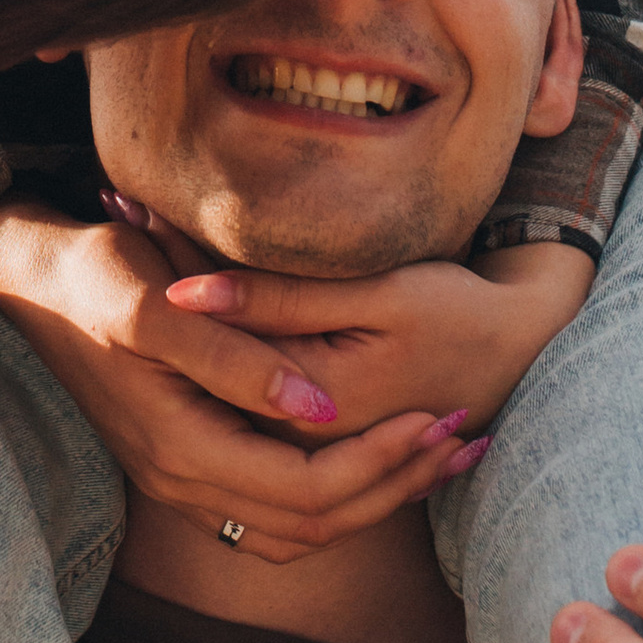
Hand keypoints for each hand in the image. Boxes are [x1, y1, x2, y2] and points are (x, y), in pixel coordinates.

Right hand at [0, 202, 486, 563]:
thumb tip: (317, 410)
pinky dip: (334, 493)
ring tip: (439, 453)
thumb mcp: (156, 303)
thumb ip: (233, 357)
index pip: (307, 489)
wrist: (30, 283)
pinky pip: (273, 512)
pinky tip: (373, 458)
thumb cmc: (94, 277)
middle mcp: (185, 482)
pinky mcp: (190, 462)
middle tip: (462, 438)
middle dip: (397, 484)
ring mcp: (185, 480)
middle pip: (315, 522)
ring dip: (374, 495)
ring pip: (299, 526)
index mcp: (182, 448)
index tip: (436, 417)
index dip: (380, 463)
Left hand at [164, 235, 592, 434]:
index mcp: (305, 406)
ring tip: (143, 233)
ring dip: (183, 313)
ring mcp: (301, 435)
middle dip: (162, 284)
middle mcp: (294, 434)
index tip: (137, 211)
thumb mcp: (376, 296)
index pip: (210, 344)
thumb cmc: (457, 312)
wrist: (518, 350)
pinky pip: (243, 379)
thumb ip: (279, 299)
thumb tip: (181, 294)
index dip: (171, 275)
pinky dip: (217, 330)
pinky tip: (197, 283)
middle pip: (203, 357)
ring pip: (217, 368)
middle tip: (124, 207)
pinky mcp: (310, 423)